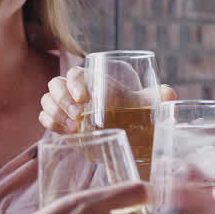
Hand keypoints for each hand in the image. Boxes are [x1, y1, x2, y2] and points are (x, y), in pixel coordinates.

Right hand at [38, 66, 177, 132]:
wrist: (130, 139)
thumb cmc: (138, 116)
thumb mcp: (149, 106)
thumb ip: (160, 97)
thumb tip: (169, 93)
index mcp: (93, 82)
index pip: (75, 74)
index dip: (74, 83)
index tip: (83, 98)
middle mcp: (76, 92)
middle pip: (56, 85)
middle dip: (62, 99)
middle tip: (77, 116)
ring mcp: (66, 108)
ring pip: (47, 100)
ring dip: (55, 112)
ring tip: (73, 128)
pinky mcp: (62, 125)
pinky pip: (45, 118)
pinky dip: (50, 123)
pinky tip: (64, 132)